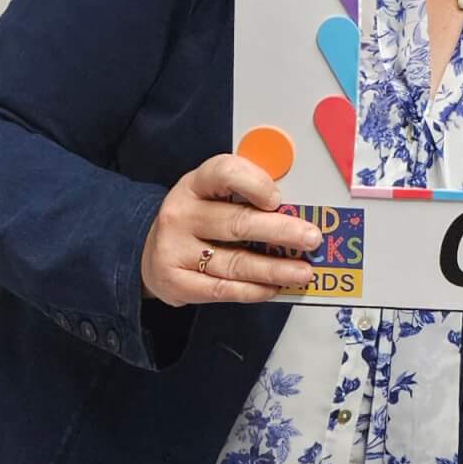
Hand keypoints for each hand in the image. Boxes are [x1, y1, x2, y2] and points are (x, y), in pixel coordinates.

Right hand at [140, 153, 320, 306]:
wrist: (150, 250)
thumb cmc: (200, 216)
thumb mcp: (215, 194)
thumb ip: (249, 195)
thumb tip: (298, 210)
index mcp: (196, 183)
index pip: (224, 173)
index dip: (255, 184)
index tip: (279, 199)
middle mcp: (181, 214)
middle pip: (236, 223)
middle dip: (280, 232)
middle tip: (311, 239)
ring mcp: (173, 250)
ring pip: (233, 262)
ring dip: (274, 269)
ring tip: (303, 272)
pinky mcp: (174, 282)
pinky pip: (221, 290)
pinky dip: (252, 290)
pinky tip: (274, 288)